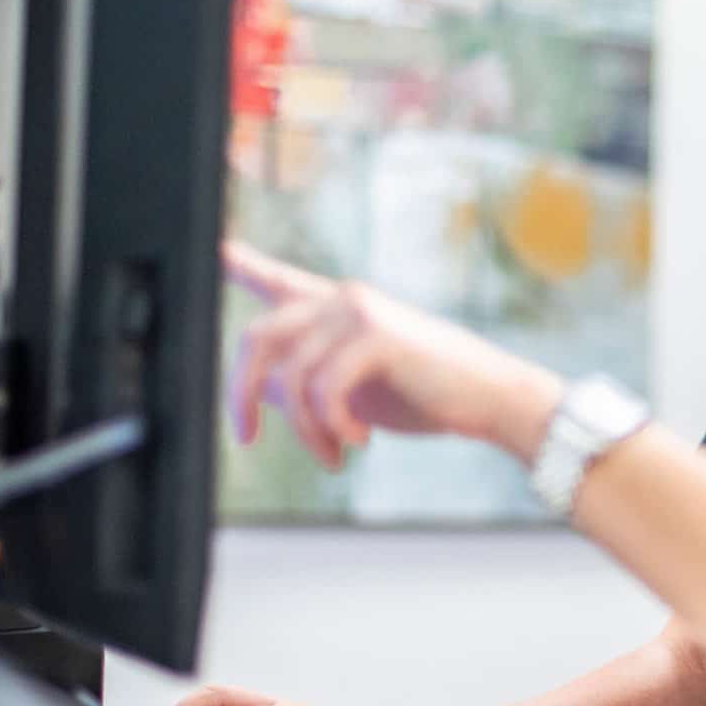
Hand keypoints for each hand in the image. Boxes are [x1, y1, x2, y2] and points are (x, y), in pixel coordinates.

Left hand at [225, 239, 558, 468]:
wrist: (489, 398)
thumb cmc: (426, 394)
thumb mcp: (355, 389)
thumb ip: (307, 382)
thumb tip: (257, 394)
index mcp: (338, 307)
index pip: (279, 280)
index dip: (242, 266)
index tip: (216, 251)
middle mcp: (343, 299)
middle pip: (258, 336)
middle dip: (242, 393)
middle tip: (248, 437)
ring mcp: (359, 313)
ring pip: (290, 375)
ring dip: (304, 429)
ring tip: (332, 453)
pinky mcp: (376, 337)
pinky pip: (323, 390)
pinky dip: (333, 426)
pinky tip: (356, 442)